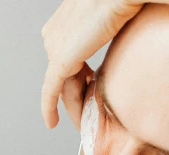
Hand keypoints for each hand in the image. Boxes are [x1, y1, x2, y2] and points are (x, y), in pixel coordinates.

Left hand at [41, 0, 142, 128]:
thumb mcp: (112, 17)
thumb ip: (107, 31)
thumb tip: (120, 39)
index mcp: (63, 22)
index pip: (68, 58)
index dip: (81, 77)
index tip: (93, 88)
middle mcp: (53, 34)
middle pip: (64, 74)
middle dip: (77, 94)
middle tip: (90, 114)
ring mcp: (54, 47)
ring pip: (62, 86)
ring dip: (73, 107)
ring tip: (84, 123)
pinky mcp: (59, 61)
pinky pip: (51, 91)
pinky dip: (49, 109)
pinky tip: (51, 123)